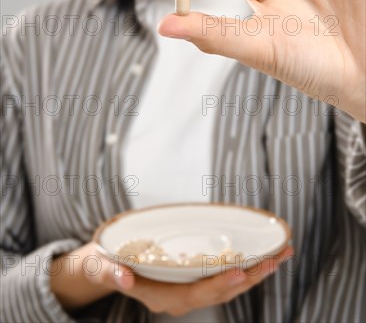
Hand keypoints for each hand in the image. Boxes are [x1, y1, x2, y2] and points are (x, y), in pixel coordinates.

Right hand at [50, 242, 292, 316]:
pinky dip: (245, 266)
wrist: (107, 266)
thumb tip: (123, 278)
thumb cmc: (105, 264)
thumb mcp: (100, 266)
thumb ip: (109, 273)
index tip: (240, 273)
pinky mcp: (193, 278)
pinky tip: (262, 255)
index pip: (195, 296)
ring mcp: (188, 289)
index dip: (218, 286)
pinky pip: (223, 276)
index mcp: (160, 297)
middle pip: (219, 293)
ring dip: (254, 272)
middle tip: (276, 260)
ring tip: (281, 256)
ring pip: (227, 286)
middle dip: (249, 278)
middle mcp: (179, 298)